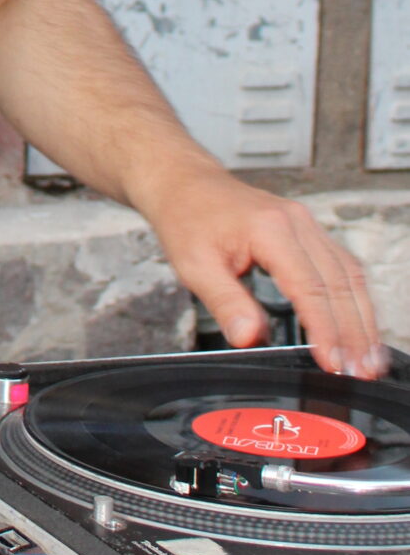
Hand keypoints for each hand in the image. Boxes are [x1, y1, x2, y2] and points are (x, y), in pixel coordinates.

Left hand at [138, 160, 385, 378]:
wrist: (185, 182)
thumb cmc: (186, 218)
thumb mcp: (193, 265)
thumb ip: (225, 302)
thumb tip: (250, 338)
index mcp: (270, 229)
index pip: (310, 287)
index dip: (326, 330)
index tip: (335, 363)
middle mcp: (296, 222)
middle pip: (340, 283)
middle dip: (355, 333)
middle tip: (361, 372)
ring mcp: (306, 223)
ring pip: (349, 275)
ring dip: (362, 319)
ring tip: (368, 360)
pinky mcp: (307, 230)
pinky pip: (342, 266)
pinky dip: (354, 299)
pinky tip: (359, 326)